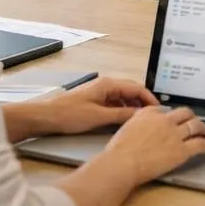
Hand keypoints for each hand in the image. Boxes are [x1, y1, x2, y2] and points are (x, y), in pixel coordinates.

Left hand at [43, 77, 157, 135]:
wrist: (45, 117)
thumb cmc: (69, 114)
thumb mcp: (99, 117)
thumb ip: (121, 115)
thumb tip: (140, 116)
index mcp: (108, 84)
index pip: (136, 87)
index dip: (149, 98)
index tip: (158, 109)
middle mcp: (105, 85)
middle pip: (130, 91)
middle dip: (142, 102)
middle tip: (152, 115)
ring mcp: (98, 93)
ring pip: (122, 98)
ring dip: (132, 107)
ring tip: (141, 120)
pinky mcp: (93, 101)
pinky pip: (113, 103)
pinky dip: (121, 110)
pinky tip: (124, 121)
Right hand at [102, 106, 204, 185]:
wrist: (123, 162)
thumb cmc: (119, 150)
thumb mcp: (127, 127)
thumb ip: (139, 122)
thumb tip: (145, 125)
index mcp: (150, 113)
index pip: (167, 110)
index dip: (174, 115)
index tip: (177, 118)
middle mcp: (165, 120)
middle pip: (185, 113)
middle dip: (192, 117)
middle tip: (196, 121)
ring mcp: (175, 134)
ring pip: (195, 126)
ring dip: (204, 128)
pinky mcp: (181, 150)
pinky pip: (200, 144)